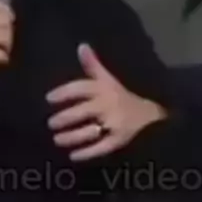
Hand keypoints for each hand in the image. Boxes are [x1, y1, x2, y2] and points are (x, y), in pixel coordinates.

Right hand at [0, 0, 14, 84]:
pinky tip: (0, 59)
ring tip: (3, 49)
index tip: (9, 19)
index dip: (6, 13)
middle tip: (5, 37)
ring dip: (7, 43)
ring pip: (6, 36)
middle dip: (8, 29)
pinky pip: (1, 54)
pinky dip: (3, 57)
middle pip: (6, 20)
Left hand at [46, 44, 165, 160]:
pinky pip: (101, 148)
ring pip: (89, 131)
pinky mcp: (119, 140)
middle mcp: (108, 104)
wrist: (152, 116)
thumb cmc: (123, 96)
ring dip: (71, 136)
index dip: (64, 93)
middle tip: (50, 123)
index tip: (49, 98)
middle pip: (82, 111)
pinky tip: (73, 156)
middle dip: (65, 118)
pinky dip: (87, 153)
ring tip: (57, 139)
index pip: (81, 88)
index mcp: (104, 88)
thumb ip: (92, 65)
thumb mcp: (109, 79)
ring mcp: (114, 123)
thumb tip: (81, 46)